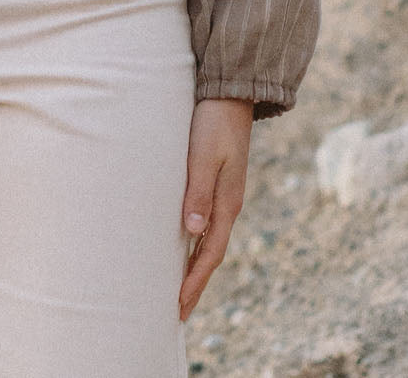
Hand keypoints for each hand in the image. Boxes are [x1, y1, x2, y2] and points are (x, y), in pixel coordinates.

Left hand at [178, 97, 252, 321]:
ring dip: (195, 266)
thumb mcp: (203, 156)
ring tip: (179, 288)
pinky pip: (207, 223)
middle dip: (195, 283)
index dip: (194, 281)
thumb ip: (198, 192)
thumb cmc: (212, 124)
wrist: (230, 95)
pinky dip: (197, 243)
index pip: (210, 253)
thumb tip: (193, 232)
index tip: (179, 306)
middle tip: (178, 312)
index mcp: (227, 203)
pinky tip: (186, 246)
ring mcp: (224, 195)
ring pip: (209, 240)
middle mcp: (228, 204)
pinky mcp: (217, 183)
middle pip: (211, 253)